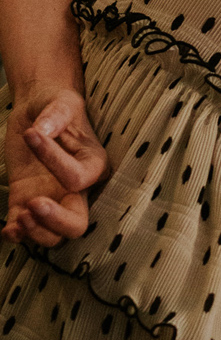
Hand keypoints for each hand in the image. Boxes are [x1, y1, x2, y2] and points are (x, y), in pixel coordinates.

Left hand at [3, 88, 108, 247]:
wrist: (37, 110)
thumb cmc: (55, 104)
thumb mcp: (60, 102)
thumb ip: (55, 115)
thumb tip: (42, 130)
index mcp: (92, 165)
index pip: (77, 178)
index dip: (54, 161)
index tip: (32, 135)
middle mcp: (76, 190)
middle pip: (77, 224)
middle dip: (56, 221)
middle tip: (34, 204)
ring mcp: (51, 199)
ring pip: (53, 236)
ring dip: (36, 233)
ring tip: (20, 216)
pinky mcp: (27, 201)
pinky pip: (25, 230)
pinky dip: (16, 235)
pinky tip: (6, 228)